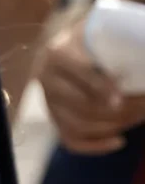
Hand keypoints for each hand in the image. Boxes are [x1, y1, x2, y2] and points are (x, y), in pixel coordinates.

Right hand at [40, 20, 144, 153]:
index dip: (102, 86)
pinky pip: (71, 140)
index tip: (122, 96)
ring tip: (139, 115)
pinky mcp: (55, 119)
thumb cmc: (96, 41)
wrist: (74, 48)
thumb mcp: (102, 37)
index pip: (79, 73)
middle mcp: (47, 79)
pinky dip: (95, 146)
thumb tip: (139, 74)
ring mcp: (50, 102)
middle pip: (81, 104)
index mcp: (58, 53)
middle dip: (120, 109)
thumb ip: (121, 45)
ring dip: (114, 125)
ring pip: (78, 124)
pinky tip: (120, 141)